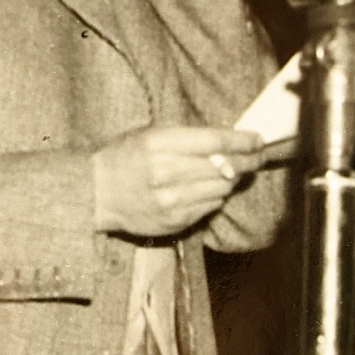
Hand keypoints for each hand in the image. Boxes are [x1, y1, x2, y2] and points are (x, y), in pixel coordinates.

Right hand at [92, 123, 269, 236]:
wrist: (96, 193)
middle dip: (247, 160)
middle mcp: (167, 172)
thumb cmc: (125, 157)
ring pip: (222, 188)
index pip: (216, 141)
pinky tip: (206, 189)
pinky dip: (215, 196)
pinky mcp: (175, 220)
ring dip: (231, 179)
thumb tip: (228, 141)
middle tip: (258, 156)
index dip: (243, 141)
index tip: (258, 140)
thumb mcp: (150, 134)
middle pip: (226, 166)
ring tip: (229, 172)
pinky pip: (211, 206)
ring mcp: (172, 200)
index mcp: (161, 144)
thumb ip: (187, 137)